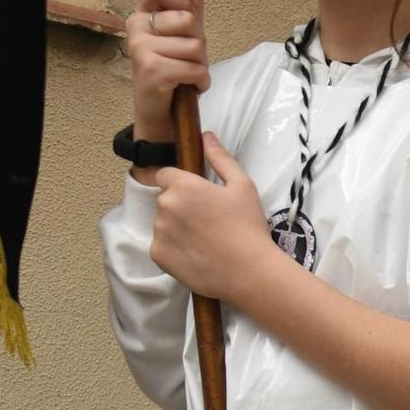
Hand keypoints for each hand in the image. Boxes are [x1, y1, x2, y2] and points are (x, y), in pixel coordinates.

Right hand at [127, 0, 208, 145]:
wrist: (161, 113)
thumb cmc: (173, 72)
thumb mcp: (186, 35)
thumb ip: (191, 4)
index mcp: (141, 15)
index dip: (184, 7)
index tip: (185, 27)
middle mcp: (135, 28)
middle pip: (188, 20)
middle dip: (199, 44)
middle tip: (187, 59)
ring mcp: (141, 49)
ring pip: (195, 48)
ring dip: (200, 66)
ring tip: (186, 75)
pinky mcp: (152, 70)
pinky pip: (195, 69)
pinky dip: (200, 82)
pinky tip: (187, 87)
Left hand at [150, 133, 278, 301]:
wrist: (250, 273)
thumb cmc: (249, 228)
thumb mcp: (243, 186)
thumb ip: (221, 158)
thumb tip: (206, 136)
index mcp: (183, 185)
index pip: (166, 175)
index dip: (183, 185)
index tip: (201, 200)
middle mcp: (165, 205)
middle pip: (165, 200)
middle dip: (181, 208)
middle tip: (209, 224)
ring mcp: (159, 231)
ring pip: (163, 224)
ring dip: (177, 229)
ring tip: (205, 242)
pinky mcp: (158, 255)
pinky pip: (161, 247)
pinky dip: (175, 250)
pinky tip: (198, 255)